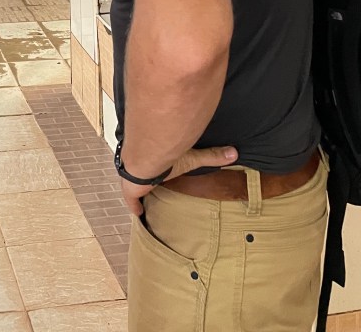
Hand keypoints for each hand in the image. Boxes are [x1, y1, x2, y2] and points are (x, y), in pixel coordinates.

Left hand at [120, 144, 237, 215]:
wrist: (144, 161)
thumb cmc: (166, 156)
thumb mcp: (192, 158)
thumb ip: (212, 156)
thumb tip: (234, 152)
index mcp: (157, 159)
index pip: (157, 162)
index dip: (158, 166)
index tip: (160, 168)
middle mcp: (143, 167)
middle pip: (144, 173)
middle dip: (147, 177)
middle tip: (151, 184)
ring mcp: (134, 179)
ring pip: (136, 185)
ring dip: (140, 189)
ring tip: (145, 197)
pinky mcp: (130, 191)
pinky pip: (132, 201)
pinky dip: (135, 206)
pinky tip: (138, 213)